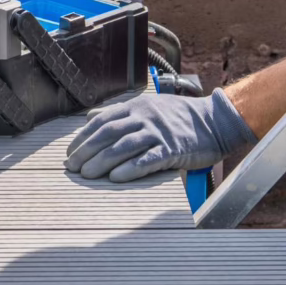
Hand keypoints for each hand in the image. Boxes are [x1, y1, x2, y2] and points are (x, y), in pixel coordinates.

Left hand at [64, 89, 256, 181]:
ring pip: (123, 147)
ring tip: (87, 175)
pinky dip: (130, 169)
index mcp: (135, 106)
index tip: (70, 152)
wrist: (215, 120)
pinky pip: (147, 160)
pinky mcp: (172, 149)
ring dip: (102, 161)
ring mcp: (158, 132)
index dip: (83, 137)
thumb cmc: (179, 116)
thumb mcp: (148, 106)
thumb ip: (118, 112)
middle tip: (72, 167)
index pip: (102, 120)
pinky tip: (115, 178)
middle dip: (87, 151)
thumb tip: (90, 117)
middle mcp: (144, 117)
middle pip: (108, 134)